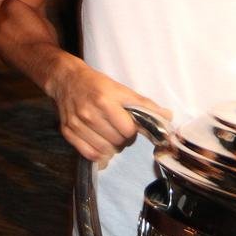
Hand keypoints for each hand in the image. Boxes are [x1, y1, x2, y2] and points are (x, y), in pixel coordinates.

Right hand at [47, 63, 171, 163]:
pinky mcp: (68, 132)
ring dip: (112, 147)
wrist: (67, 80)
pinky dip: (98, 154)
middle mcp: (90, 113)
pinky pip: (89, 154)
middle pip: (117, 141)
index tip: (129, 124)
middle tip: (119, 129)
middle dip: (123, 138)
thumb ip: (144, 105)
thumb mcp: (121, 89)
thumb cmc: (98, 84)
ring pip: (105, 150)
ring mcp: (77, 124)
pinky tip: (101, 145)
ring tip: (110, 135)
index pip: (128, 130)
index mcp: (105, 101)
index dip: (132, 130)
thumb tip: (168, 116)